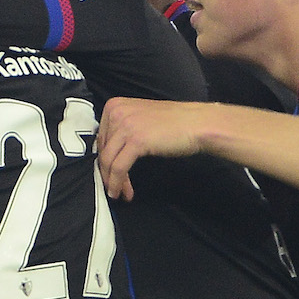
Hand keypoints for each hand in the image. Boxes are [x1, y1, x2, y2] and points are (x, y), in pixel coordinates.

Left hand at [96, 97, 215, 201]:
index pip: (101, 138)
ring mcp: (126, 126)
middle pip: (103, 150)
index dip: (104, 159)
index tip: (108, 172)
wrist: (198, 123)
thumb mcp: (140, 119)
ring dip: (112, 181)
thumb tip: (110, 152)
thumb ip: (123, 130)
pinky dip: (118, 182)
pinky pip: (119, 168)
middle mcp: (117, 113)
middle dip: (107, 172)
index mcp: (116, 106)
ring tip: (119, 192)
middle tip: (112, 186)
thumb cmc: (176, 123)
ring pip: (108, 161)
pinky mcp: (136, 141)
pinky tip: (123, 191)